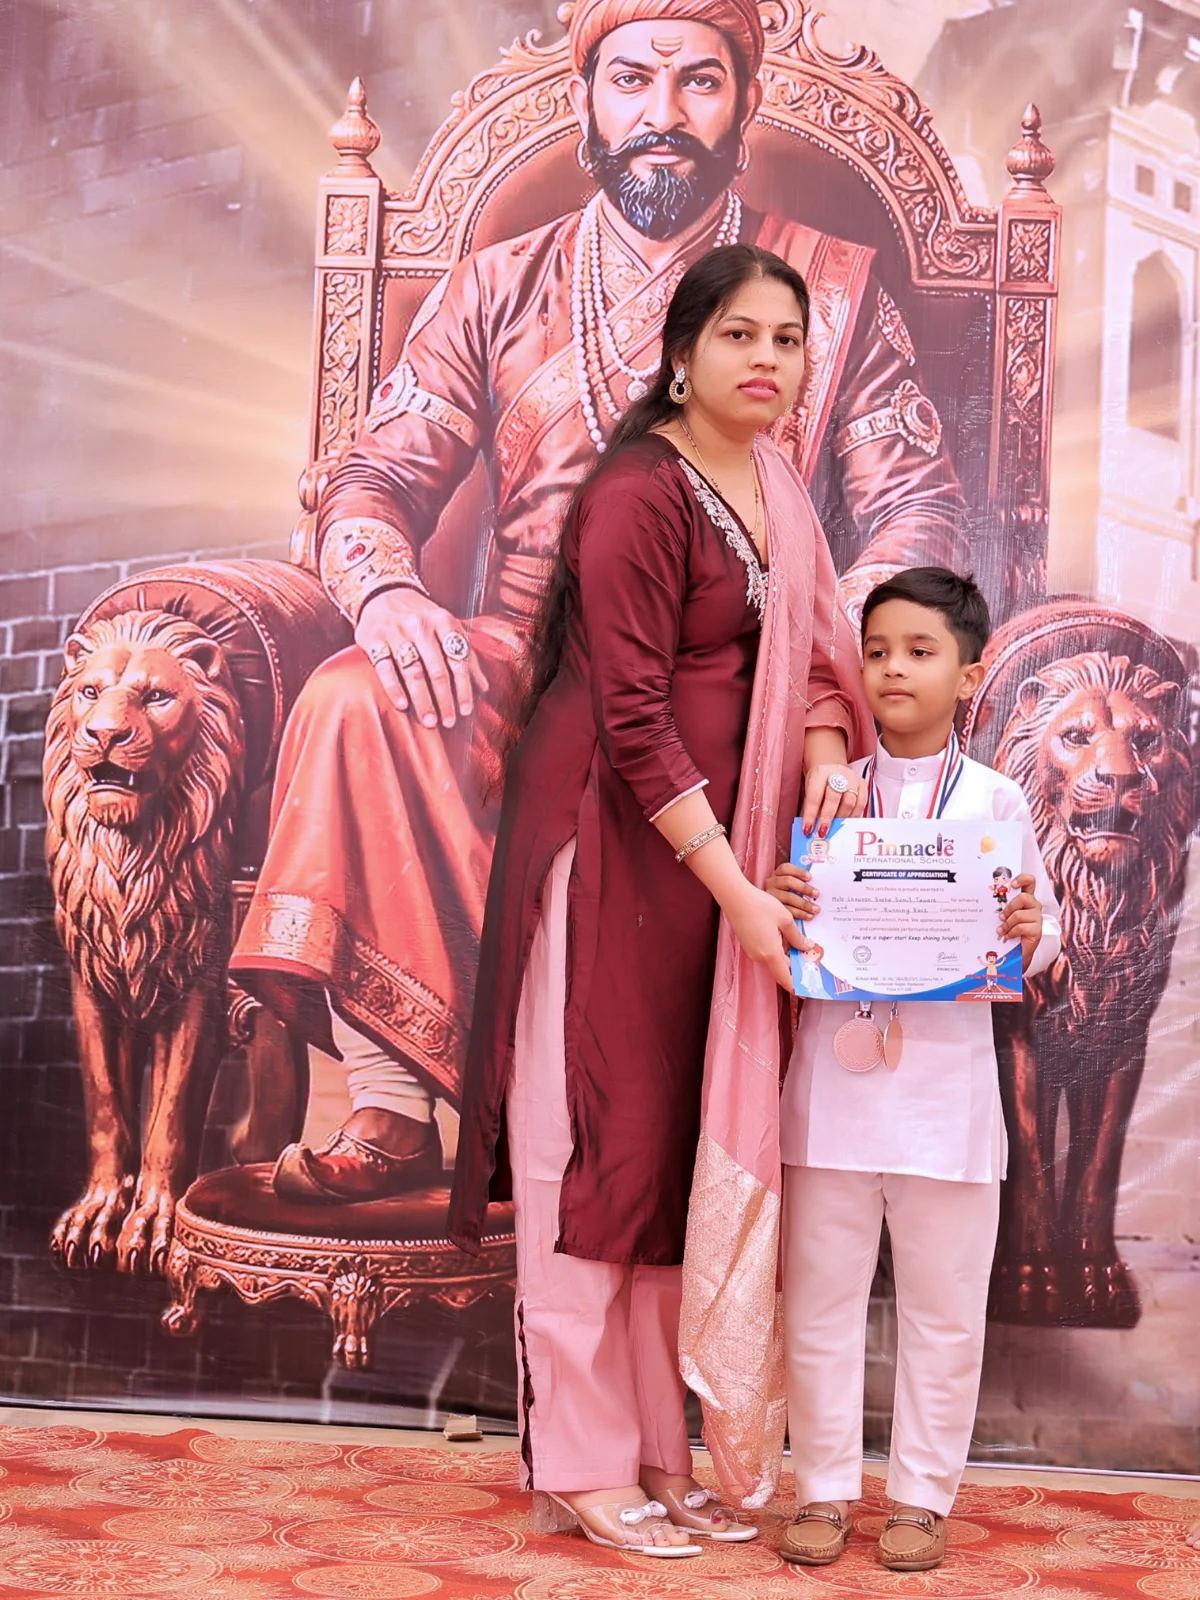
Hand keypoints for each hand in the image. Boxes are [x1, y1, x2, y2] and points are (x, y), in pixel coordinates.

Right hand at [357, 588, 488, 726]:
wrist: (383, 592)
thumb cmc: (421, 616)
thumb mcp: (447, 626)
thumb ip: (466, 655)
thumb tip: (484, 687)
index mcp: (443, 621)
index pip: (458, 660)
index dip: (463, 688)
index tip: (465, 711)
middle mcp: (420, 625)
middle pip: (436, 669)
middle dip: (444, 699)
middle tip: (448, 721)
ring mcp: (395, 631)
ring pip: (412, 671)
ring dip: (422, 699)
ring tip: (429, 720)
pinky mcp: (373, 638)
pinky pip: (385, 668)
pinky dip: (394, 688)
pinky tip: (402, 705)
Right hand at [726, 883, 804, 991]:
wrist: (735, 897)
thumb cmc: (760, 906)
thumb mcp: (785, 919)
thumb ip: (796, 937)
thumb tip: (806, 947)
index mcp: (771, 953)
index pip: (785, 979)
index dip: (796, 987)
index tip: (806, 991)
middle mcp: (760, 957)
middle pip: (780, 970)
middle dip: (795, 969)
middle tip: (810, 962)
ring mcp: (752, 951)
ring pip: (773, 960)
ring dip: (786, 957)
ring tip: (800, 947)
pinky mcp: (748, 944)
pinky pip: (766, 952)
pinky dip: (777, 950)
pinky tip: (784, 938)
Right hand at [765, 862, 819, 921]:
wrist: (773, 907)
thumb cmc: (790, 891)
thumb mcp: (794, 882)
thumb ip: (803, 880)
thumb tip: (819, 882)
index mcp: (778, 873)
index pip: (786, 868)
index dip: (798, 871)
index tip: (810, 877)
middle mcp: (772, 883)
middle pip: (788, 881)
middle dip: (804, 888)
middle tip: (817, 894)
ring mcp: (771, 896)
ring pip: (788, 898)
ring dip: (804, 904)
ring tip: (816, 909)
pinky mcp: (774, 909)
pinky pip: (787, 911)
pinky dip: (800, 913)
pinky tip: (809, 916)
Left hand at [800, 763, 865, 838]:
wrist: (832, 767)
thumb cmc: (819, 782)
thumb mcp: (810, 789)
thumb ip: (811, 806)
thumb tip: (812, 829)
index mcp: (820, 773)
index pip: (814, 796)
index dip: (811, 815)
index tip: (807, 830)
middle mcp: (837, 773)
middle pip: (834, 798)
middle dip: (827, 818)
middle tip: (822, 832)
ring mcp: (852, 778)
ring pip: (849, 802)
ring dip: (841, 819)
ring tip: (834, 829)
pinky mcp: (863, 784)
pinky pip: (861, 804)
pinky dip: (853, 816)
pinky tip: (846, 823)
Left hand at [1000, 873, 1042, 970]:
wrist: (1017, 950)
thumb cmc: (1009, 929)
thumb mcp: (1004, 914)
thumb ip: (1002, 905)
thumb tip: (985, 898)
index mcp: (1026, 898)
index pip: (1030, 882)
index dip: (1022, 879)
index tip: (1012, 884)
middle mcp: (1034, 905)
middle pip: (1023, 898)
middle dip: (1009, 908)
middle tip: (1000, 917)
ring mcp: (1037, 917)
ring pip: (1019, 914)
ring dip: (1007, 923)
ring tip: (1001, 930)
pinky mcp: (1037, 930)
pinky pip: (1021, 927)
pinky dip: (1011, 932)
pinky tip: (1008, 936)